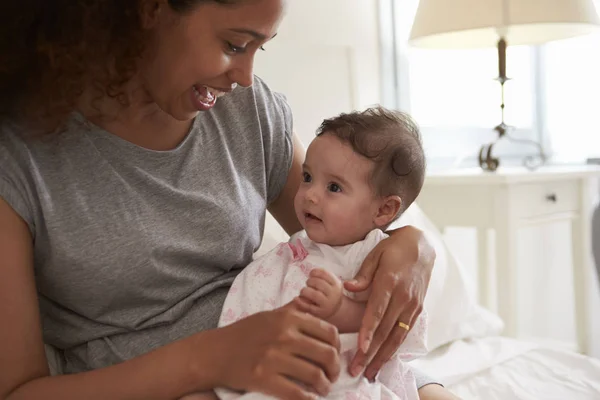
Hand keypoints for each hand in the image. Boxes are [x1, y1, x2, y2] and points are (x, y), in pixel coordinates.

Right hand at [213, 302, 340, 399]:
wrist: (214, 353)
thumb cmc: (243, 333)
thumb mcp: (269, 315)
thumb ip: (291, 310)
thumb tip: (309, 302)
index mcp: (288, 318)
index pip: (329, 332)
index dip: (337, 348)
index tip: (334, 357)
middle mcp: (284, 335)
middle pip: (327, 354)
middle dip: (335, 369)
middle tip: (332, 376)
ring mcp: (273, 358)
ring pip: (316, 375)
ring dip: (325, 386)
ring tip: (323, 389)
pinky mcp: (263, 379)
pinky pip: (296, 393)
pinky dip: (308, 399)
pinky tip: (309, 399)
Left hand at [298, 268, 342, 318]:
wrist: (334, 310)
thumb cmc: (328, 293)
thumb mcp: (330, 283)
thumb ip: (322, 276)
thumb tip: (311, 272)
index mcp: (336, 285)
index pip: (325, 274)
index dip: (315, 272)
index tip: (311, 274)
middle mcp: (333, 295)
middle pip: (319, 283)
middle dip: (310, 281)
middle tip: (308, 284)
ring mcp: (327, 305)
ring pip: (314, 295)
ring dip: (305, 291)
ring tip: (304, 291)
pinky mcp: (319, 313)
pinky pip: (308, 306)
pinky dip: (300, 302)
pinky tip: (296, 298)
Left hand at [345, 225, 434, 380]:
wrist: (422, 246)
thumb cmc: (393, 249)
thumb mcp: (376, 254)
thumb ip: (363, 274)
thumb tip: (348, 288)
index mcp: (390, 282)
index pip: (377, 311)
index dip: (368, 331)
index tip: (360, 348)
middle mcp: (404, 297)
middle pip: (385, 330)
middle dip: (371, 352)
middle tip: (357, 370)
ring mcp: (412, 305)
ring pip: (397, 336)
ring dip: (383, 356)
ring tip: (370, 372)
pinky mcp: (417, 310)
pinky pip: (404, 333)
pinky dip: (394, 348)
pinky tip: (384, 359)